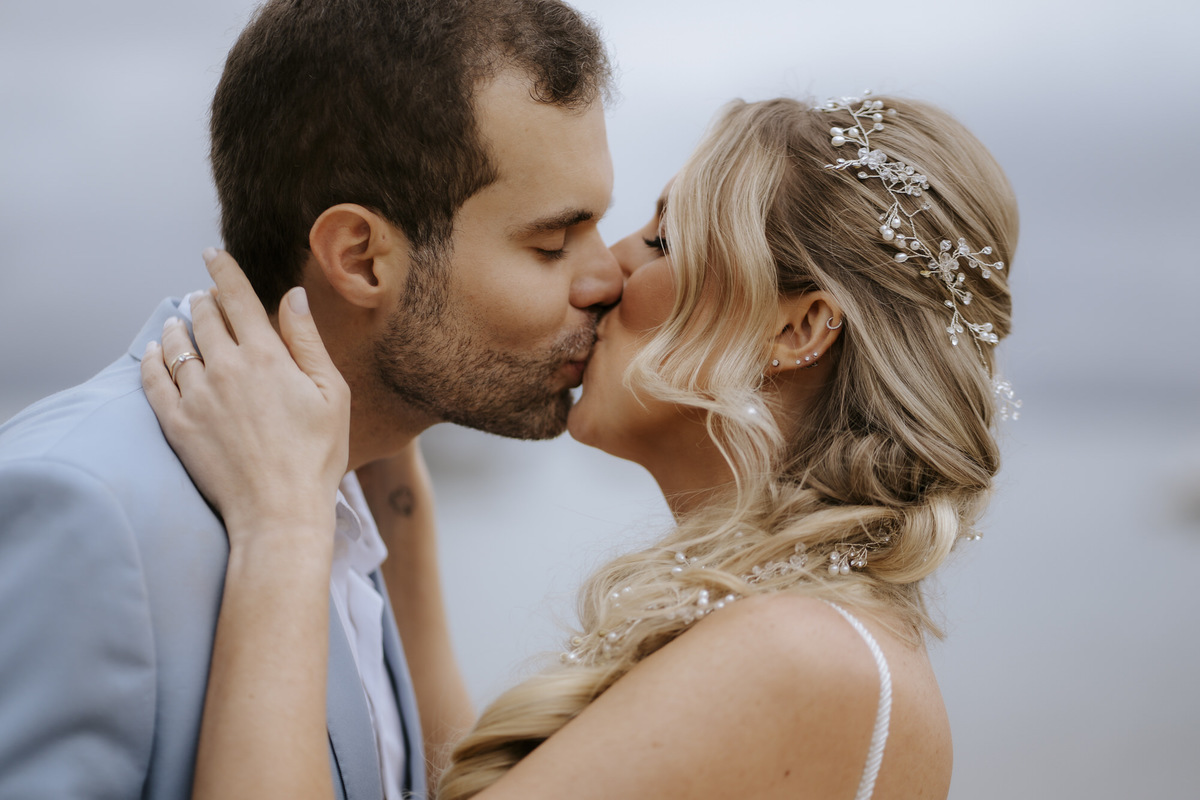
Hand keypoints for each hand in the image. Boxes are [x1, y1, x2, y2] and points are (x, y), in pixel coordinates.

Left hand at [141, 249, 349, 549]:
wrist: (278, 510)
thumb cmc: (316, 455)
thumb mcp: (332, 393)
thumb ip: (308, 341)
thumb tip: (291, 297)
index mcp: (265, 355)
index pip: (237, 298)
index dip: (224, 271)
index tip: (212, 254)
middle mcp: (224, 367)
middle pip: (203, 317)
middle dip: (203, 299)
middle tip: (203, 296)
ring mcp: (196, 396)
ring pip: (177, 344)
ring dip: (178, 326)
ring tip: (179, 320)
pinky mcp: (176, 423)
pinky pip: (153, 379)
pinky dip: (152, 359)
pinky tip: (156, 352)